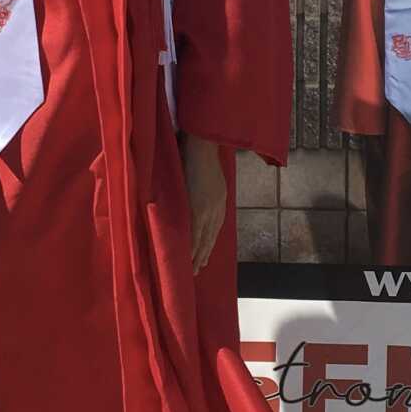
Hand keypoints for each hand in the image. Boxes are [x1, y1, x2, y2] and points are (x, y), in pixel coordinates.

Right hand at [181, 133, 226, 274]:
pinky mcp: (198, 207)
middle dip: (205, 252)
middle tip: (199, 268)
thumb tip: (194, 196)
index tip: (205, 254)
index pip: (215, 226)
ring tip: (194, 268)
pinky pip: (195, 232)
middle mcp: (217, 206)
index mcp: (220, 199)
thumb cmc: (200, 153)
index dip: (209, 241)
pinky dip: (193, 245)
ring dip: (199, 254)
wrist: (201, 143)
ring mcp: (208, 208)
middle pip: (211, 235)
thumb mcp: (208, 176)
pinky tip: (190, 257)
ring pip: (203, 238)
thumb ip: (202, 188)